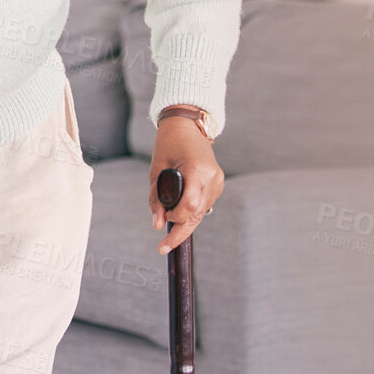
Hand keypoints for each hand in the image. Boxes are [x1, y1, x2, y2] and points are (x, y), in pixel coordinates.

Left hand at [147, 109, 223, 255]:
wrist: (187, 126)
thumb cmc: (168, 145)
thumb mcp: (155, 171)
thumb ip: (155, 198)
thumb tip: (157, 225)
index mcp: (197, 169)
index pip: (189, 206)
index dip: (175, 218)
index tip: (163, 220)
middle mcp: (212, 177)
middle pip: (197, 214)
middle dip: (180, 231)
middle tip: (163, 247)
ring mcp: (218, 180)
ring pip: (201, 212)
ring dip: (185, 221)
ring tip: (169, 224)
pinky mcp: (218, 183)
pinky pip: (204, 205)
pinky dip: (192, 211)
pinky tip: (180, 209)